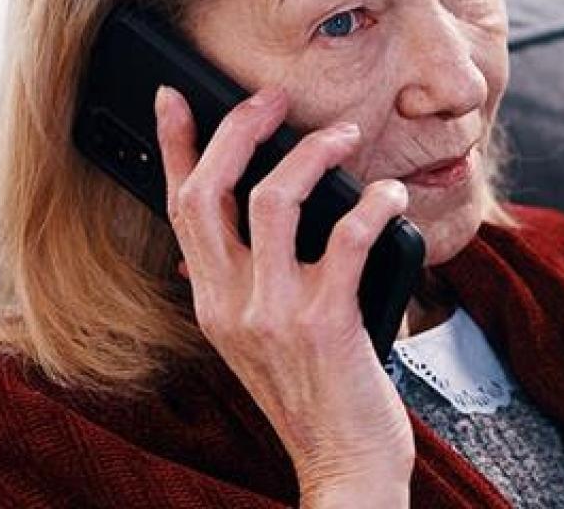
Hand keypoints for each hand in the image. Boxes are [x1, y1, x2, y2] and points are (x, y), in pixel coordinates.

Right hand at [154, 85, 412, 504]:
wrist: (343, 466)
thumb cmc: (315, 398)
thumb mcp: (257, 343)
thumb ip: (241, 290)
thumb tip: (229, 236)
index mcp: (211, 303)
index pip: (178, 208)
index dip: (174, 146)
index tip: (174, 98)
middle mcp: (230, 304)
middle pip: (210, 191)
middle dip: (238, 128)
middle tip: (273, 97)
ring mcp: (274, 313)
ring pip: (272, 199)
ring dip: (312, 154)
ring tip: (346, 135)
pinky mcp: (326, 321)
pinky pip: (345, 238)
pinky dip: (371, 203)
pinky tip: (389, 194)